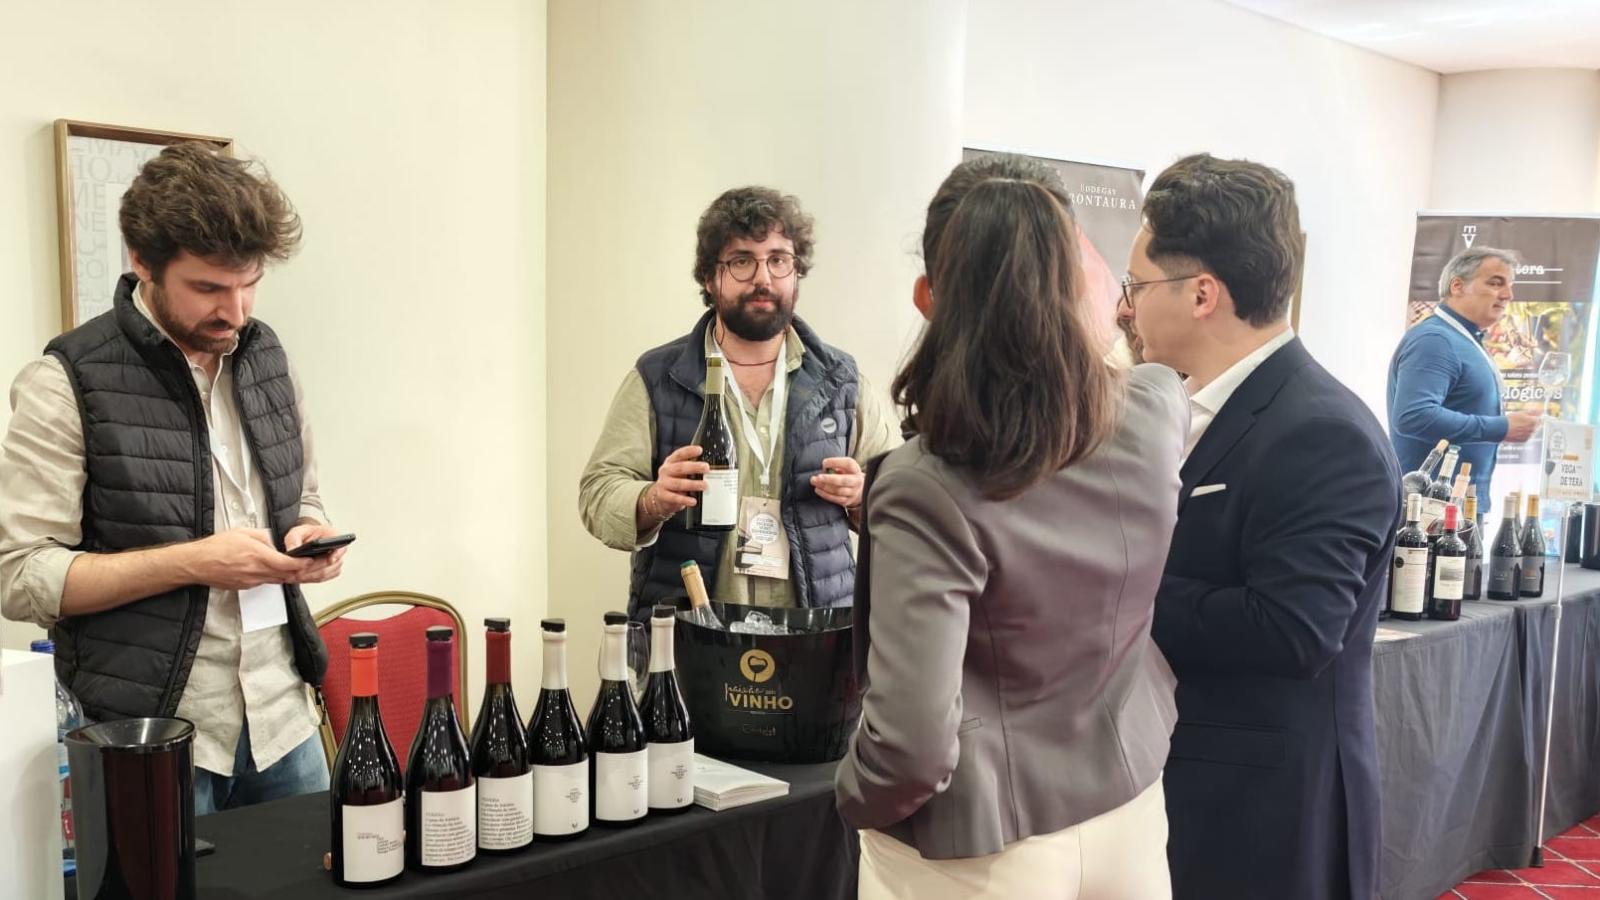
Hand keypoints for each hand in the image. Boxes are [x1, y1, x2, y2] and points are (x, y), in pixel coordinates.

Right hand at [184, 528, 318, 590]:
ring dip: (288, 575)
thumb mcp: (243, 533)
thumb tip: (273, 543)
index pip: (288, 564)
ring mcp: (251, 581)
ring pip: (277, 580)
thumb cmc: (216, 547)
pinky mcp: (245, 586)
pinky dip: (273, 577)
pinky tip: (274, 571)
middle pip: (286, 575)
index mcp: (258, 556)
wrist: (197, 563)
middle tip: (311, 565)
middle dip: (301, 571)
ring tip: (297, 567)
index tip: (311, 560)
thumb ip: (263, 537)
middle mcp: (256, 571)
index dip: (303, 564)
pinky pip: (265, 582)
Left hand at [284, 522, 349, 583]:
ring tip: (297, 576)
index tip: (330, 560)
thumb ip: (293, 540)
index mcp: (332, 535)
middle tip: (299, 572)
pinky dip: (312, 579)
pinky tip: (302, 577)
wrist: (304, 541)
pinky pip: (324, 578)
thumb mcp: (295, 533)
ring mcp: (336, 561)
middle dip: (314, 569)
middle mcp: (337, 548)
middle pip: (331, 563)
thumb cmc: (303, 535)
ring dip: (312, 576)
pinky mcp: (331, 570)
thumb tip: (293, 550)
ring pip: (327, 572)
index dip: (336, 554)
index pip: (340, 546)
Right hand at [645, 445, 709, 520]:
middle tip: (706, 468)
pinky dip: (685, 500)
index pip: (679, 454)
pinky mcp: (663, 495)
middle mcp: (666, 471)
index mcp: (671, 462)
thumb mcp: (680, 471)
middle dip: (694, 467)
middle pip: (680, 467)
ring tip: (704, 485)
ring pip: (679, 483)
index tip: (700, 450)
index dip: (689, 451)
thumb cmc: (674, 481)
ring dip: (693, 484)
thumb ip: (690, 467)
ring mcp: (663, 483)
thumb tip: (708, 467)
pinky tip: (693, 501)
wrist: (661, 496)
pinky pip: (675, 498)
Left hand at [812, 457, 864, 509]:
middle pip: (843, 481)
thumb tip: (825, 469)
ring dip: (824, 486)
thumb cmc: (846, 474)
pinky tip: (818, 489)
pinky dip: (825, 494)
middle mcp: (857, 481)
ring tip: (814, 482)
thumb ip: (836, 466)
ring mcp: (853, 492)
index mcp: (855, 469)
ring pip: (838, 491)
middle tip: (818, 477)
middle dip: (829, 479)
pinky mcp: (848, 501)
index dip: (835, 462)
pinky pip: (835, 499)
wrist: (858, 489)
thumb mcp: (844, 467)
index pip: (848, 464)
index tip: (824, 463)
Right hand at [1505, 412, 1539, 442]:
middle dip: (1530, 424)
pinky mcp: (1524, 440)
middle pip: (1535, 426)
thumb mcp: (1521, 413)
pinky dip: (1523, 434)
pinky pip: (1526, 436)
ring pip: (1530, 431)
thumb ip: (1532, 412)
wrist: (1501, 430)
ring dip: (1526, 429)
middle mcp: (1533, 429)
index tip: (1529, 417)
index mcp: (1534, 421)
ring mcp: (1529, 435)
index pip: (1539, 419)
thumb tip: (1541, 410)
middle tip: (1521, 422)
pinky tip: (1516, 432)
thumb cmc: (1510, 420)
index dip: (1534, 417)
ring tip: (1517, 427)